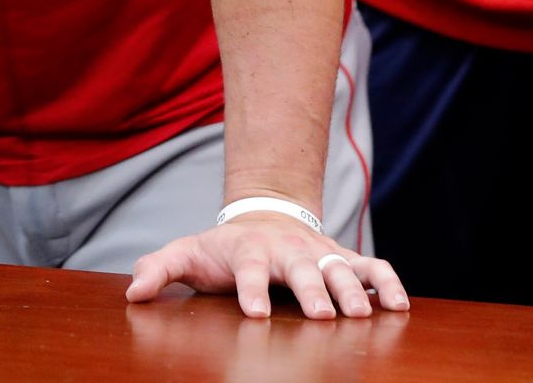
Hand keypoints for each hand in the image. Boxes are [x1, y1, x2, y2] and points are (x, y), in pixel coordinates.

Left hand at [125, 213, 407, 318]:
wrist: (263, 216)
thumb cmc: (222, 247)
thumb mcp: (187, 252)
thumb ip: (159, 268)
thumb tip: (133, 292)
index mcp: (247, 250)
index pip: (247, 269)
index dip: (250, 290)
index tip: (254, 314)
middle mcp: (286, 251)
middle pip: (302, 269)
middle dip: (313, 290)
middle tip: (325, 315)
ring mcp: (317, 253)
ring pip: (339, 268)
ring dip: (353, 289)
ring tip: (365, 313)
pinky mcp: (342, 258)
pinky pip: (371, 267)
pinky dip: (387, 282)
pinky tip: (400, 304)